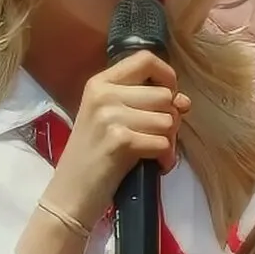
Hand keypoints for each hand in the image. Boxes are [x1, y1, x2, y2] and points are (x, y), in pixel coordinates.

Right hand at [41, 51, 189, 229]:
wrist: (70, 194)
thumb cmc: (95, 157)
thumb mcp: (115, 120)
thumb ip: (148, 104)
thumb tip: (184, 101)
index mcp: (100, 83)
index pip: (145, 59)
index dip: (167, 76)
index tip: (169, 97)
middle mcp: (103, 94)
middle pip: (164, 95)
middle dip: (170, 120)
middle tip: (155, 138)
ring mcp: (109, 116)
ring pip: (168, 120)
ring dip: (167, 142)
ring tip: (150, 153)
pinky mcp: (119, 140)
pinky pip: (163, 143)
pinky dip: (164, 158)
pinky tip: (152, 166)